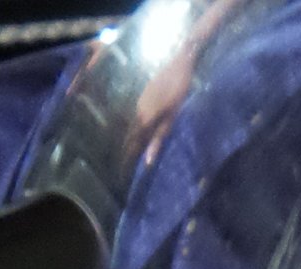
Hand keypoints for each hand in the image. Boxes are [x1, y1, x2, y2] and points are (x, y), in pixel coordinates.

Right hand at [132, 50, 196, 166]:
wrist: (178, 64)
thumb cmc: (178, 90)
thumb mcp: (172, 117)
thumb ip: (159, 138)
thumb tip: (147, 159)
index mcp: (144, 117)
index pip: (132, 143)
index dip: (127, 157)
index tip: (122, 172)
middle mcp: (136, 110)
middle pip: (129, 136)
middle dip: (125, 152)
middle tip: (121, 169)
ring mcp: (138, 103)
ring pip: (130, 126)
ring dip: (128, 141)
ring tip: (125, 156)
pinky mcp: (141, 98)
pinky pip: (133, 118)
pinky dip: (132, 130)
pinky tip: (133, 136)